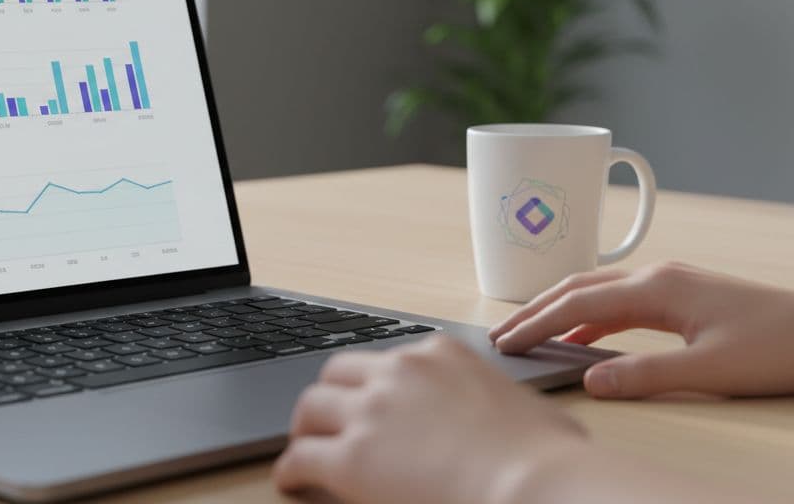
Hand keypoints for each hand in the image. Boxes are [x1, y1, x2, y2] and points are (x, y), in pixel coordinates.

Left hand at [274, 336, 587, 503]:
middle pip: (339, 373)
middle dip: (332, 397)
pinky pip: (300, 457)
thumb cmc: (551, 461)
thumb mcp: (532, 410)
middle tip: (329, 421)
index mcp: (442, 356)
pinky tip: (293, 482)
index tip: (372, 401)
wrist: (537, 486)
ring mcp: (372, 412)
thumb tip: (521, 422)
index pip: (391, 361)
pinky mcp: (351, 458)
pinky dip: (292, 470)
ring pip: (311, 407)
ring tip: (304, 448)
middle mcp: (400, 373)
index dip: (377, 385)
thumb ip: (507, 405)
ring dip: (305, 428)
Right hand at [490, 261, 793, 397]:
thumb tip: (591, 380)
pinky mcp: (683, 294)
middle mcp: (657, 276)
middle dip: (535, 309)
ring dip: (559, 309)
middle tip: (500, 333)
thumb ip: (646, 375)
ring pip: (597, 290)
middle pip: (578, 286)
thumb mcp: (710, 370)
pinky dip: (590, 314)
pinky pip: (620, 300)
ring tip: (530, 331)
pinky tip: (583, 334)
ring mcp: (671, 282)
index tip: (504, 342)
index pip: (577, 303)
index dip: (536, 323)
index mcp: (657, 288)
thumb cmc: (779, 346)